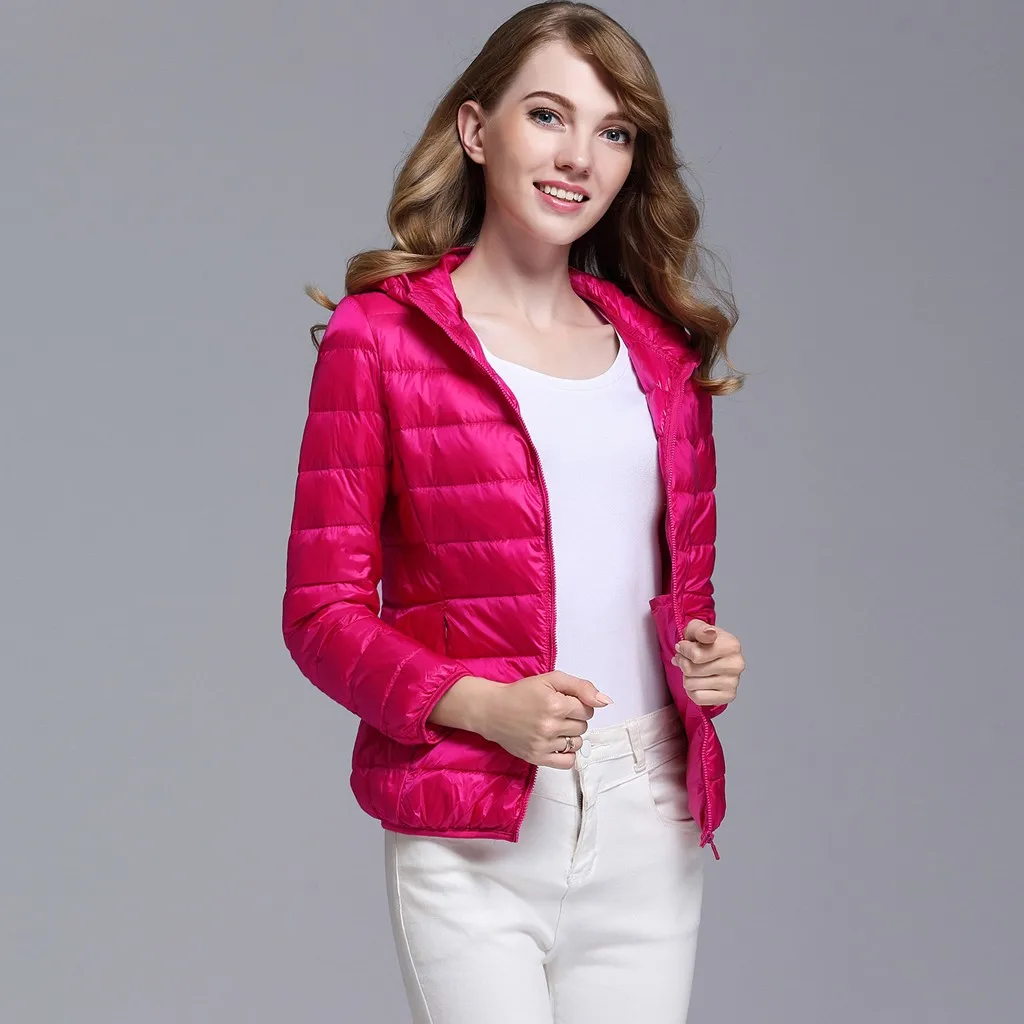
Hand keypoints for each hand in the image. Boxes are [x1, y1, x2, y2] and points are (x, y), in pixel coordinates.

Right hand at [476, 671, 612, 769]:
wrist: (492, 710)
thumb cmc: (522, 692)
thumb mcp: (551, 679)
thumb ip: (581, 687)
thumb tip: (606, 702)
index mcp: (555, 704)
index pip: (587, 709)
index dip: (578, 703)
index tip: (563, 701)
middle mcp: (550, 726)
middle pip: (583, 726)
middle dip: (574, 718)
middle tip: (556, 713)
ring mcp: (544, 744)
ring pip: (577, 743)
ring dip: (570, 735)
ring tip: (554, 727)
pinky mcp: (537, 758)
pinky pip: (567, 762)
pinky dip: (567, 753)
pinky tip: (557, 743)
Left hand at [672, 619, 743, 706]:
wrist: (717, 655)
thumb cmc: (706, 642)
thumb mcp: (697, 628)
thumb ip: (698, 628)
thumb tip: (707, 634)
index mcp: (731, 644)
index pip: (696, 655)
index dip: (684, 650)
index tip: (684, 646)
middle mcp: (735, 664)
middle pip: (690, 670)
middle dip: (683, 663)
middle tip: (686, 659)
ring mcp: (733, 682)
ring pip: (691, 684)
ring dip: (686, 677)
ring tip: (693, 670)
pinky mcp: (728, 696)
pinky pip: (697, 697)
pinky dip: (692, 691)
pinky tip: (698, 682)